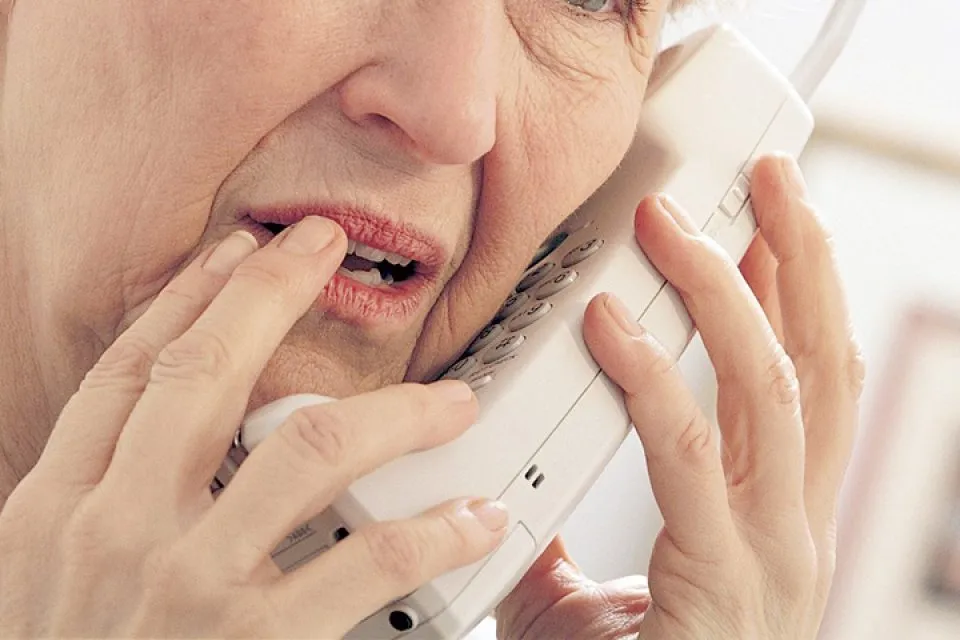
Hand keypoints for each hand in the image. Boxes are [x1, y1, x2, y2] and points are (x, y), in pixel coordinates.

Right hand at [0, 217, 506, 637]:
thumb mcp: (48, 587)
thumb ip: (103, 510)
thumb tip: (168, 443)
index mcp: (55, 513)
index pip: (128, 374)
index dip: (184, 301)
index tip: (233, 253)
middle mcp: (115, 532)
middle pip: (203, 376)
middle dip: (267, 294)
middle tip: (323, 243)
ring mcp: (186, 587)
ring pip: (302, 451)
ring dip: (391, 414)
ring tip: (453, 400)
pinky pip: (364, 562)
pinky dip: (431, 530)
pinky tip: (473, 516)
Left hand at [497, 155, 864, 639]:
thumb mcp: (580, 591)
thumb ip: (560, 527)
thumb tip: (508, 478)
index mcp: (766, 519)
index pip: (804, 382)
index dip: (792, 293)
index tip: (760, 221)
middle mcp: (789, 529)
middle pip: (817, 366)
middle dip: (796, 261)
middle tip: (763, 181)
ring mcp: (770, 557)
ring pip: (775, 393)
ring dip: (731, 293)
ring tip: (682, 224)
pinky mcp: (726, 584)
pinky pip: (692, 457)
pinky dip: (654, 378)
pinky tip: (611, 325)